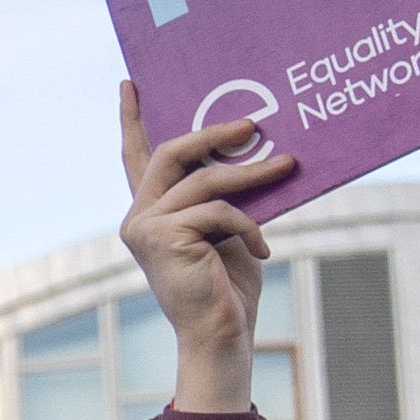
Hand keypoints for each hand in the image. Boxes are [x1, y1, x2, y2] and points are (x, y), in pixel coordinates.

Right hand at [116, 83, 293, 404]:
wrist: (221, 337)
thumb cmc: (230, 288)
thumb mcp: (228, 229)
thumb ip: (222, 193)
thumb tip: (252, 146)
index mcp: (150, 212)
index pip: (136, 156)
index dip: (133, 119)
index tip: (131, 82)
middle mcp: (138, 217)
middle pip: (173, 152)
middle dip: (216, 133)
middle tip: (255, 124)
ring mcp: (144, 227)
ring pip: (205, 179)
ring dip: (254, 173)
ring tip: (289, 165)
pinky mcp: (161, 236)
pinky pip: (217, 210)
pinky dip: (248, 226)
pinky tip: (263, 251)